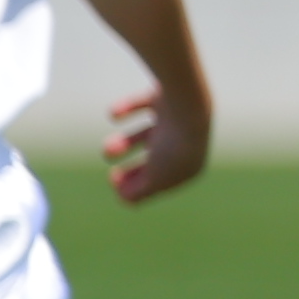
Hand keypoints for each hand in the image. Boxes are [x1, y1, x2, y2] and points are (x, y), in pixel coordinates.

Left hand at [104, 83, 208, 205]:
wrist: (186, 103)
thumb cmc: (171, 145)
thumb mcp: (154, 177)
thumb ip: (138, 192)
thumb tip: (124, 200)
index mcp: (191, 166)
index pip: (163, 181)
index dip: (137, 185)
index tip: (115, 183)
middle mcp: (187, 143)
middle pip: (156, 161)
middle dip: (133, 170)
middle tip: (112, 175)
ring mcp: (177, 120)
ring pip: (147, 134)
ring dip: (125, 143)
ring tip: (108, 150)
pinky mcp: (165, 98)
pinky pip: (143, 105)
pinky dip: (127, 109)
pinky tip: (113, 114)